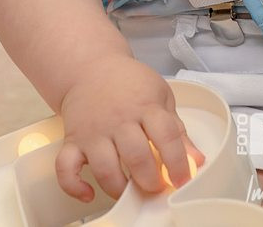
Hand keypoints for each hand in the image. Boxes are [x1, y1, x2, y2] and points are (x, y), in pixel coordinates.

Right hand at [55, 54, 203, 202]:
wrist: (92, 68)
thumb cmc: (130, 85)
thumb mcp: (161, 98)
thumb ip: (178, 132)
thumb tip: (197, 161)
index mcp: (146, 107)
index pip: (167, 136)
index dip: (178, 162)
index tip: (182, 180)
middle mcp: (119, 120)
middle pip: (136, 156)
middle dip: (149, 180)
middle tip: (155, 187)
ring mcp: (94, 132)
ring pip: (104, 168)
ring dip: (119, 188)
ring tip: (129, 192)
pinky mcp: (72, 140)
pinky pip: (65, 167)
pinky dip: (73, 186)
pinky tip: (88, 193)